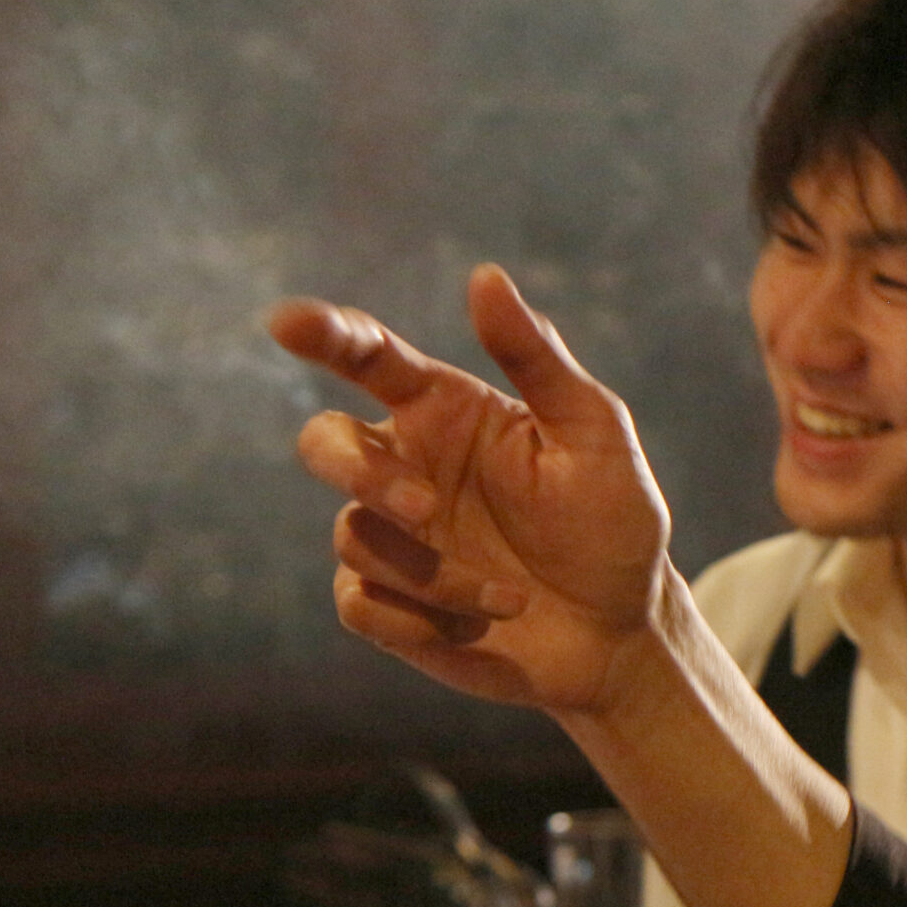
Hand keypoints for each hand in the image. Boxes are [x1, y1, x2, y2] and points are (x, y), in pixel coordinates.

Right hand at [268, 265, 670, 711]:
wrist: (619, 630)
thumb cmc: (613, 521)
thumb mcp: (594, 433)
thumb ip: (537, 358)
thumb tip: (485, 276)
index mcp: (444, 411)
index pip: (368, 357)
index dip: (323, 334)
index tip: (287, 323)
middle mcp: (406, 465)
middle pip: (323, 443)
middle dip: (360, 472)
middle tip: (424, 505)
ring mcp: (390, 537)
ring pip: (355, 537)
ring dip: (438, 574)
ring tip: (515, 597)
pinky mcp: (386, 604)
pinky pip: (360, 605)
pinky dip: (423, 620)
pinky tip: (482, 626)